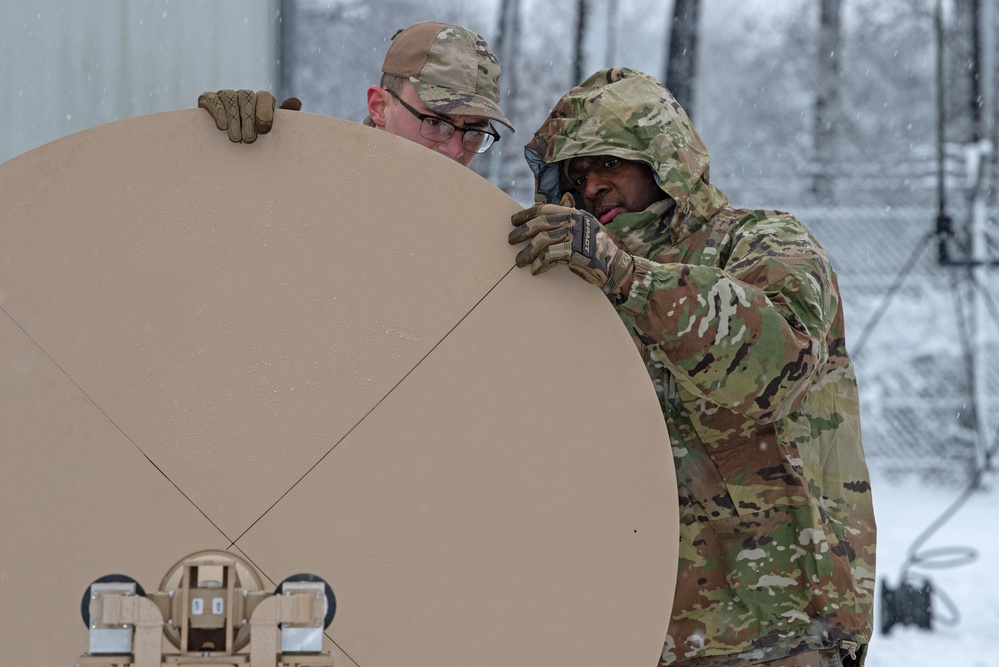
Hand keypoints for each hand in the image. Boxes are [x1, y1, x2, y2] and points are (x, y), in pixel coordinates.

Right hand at [197, 89, 302, 142]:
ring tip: (235, 138)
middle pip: (247, 97)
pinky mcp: (207, 98)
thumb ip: (283, 116)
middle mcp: (243, 94)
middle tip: (248, 140)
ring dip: (233, 119)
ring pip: (229, 97)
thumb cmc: (254, 137)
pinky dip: (217, 111)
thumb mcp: (269, 130)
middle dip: (248, 119)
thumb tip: (296, 101)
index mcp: (261, 99)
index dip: (265, 111)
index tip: (264, 131)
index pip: (265, 96)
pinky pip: (211, 98)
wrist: (226, 144)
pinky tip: (222, 127)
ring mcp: (225, 94)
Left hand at [508, 193, 633, 297]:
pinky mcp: (575, 252)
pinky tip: (536, 270)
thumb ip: (568, 219)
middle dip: (523, 232)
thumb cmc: (599, 249)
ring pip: (542, 240)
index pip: (545, 209)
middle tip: (512, 241)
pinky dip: (540, 263)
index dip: (527, 214)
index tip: (514, 220)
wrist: (616, 266)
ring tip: (520, 261)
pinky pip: (550, 256)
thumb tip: (547, 213)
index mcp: (575, 214)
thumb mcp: (585, 228)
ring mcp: (576, 235)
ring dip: (528, 252)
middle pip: (541, 223)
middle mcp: (575, 221)